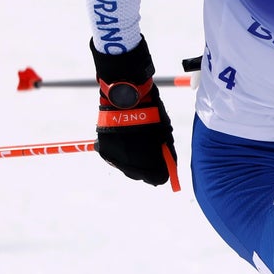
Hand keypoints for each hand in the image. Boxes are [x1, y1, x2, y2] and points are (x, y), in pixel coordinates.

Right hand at [92, 38, 177, 188]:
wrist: (125, 95)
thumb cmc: (149, 111)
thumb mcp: (164, 132)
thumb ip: (166, 151)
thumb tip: (169, 165)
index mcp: (147, 160)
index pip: (157, 178)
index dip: (163, 173)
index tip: (165, 168)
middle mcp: (128, 162)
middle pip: (140, 175)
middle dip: (148, 169)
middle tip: (152, 157)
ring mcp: (114, 156)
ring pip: (126, 168)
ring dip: (133, 162)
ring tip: (138, 145)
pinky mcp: (103, 148)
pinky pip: (114, 158)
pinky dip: (121, 153)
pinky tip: (126, 142)